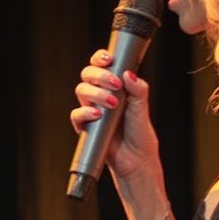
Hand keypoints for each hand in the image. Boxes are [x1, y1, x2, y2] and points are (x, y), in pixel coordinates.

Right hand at [70, 48, 161, 181]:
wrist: (136, 161)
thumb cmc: (140, 135)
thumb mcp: (142, 109)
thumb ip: (138, 90)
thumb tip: (129, 74)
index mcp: (114, 87)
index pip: (102, 65)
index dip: (100, 58)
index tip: (109, 58)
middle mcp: (100, 95)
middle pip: (88, 74)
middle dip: (99, 75)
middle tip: (114, 83)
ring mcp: (91, 110)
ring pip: (81, 91)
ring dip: (95, 93)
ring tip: (112, 103)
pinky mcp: (85, 126)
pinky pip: (76, 114)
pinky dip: (85, 113)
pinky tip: (98, 115)